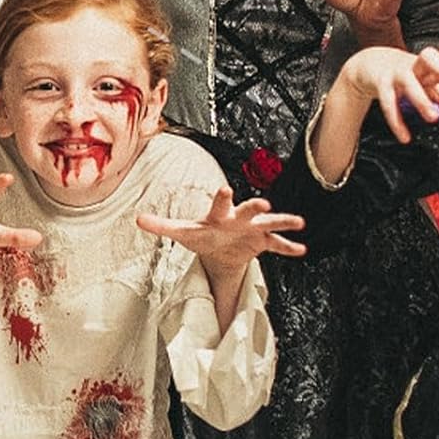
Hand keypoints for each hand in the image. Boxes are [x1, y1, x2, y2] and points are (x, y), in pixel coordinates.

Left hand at [137, 187, 305, 275]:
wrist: (218, 249)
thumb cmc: (202, 234)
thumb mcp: (182, 232)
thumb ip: (162, 226)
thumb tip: (137, 219)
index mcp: (219, 214)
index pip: (219, 204)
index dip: (222, 197)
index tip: (225, 189)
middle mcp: (239, 218)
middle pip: (248, 210)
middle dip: (255, 206)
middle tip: (263, 202)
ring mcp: (253, 229)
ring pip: (270, 222)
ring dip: (283, 221)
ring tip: (299, 222)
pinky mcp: (262, 242)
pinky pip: (277, 244)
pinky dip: (288, 247)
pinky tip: (301, 249)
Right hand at [339, 43, 438, 142]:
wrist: (371, 65)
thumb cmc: (405, 74)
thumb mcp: (428, 84)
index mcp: (430, 63)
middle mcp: (414, 65)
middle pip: (429, 56)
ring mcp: (396, 74)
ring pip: (409, 82)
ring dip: (421, 99)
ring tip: (434, 117)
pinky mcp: (381, 85)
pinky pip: (388, 103)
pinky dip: (396, 121)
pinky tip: (404, 135)